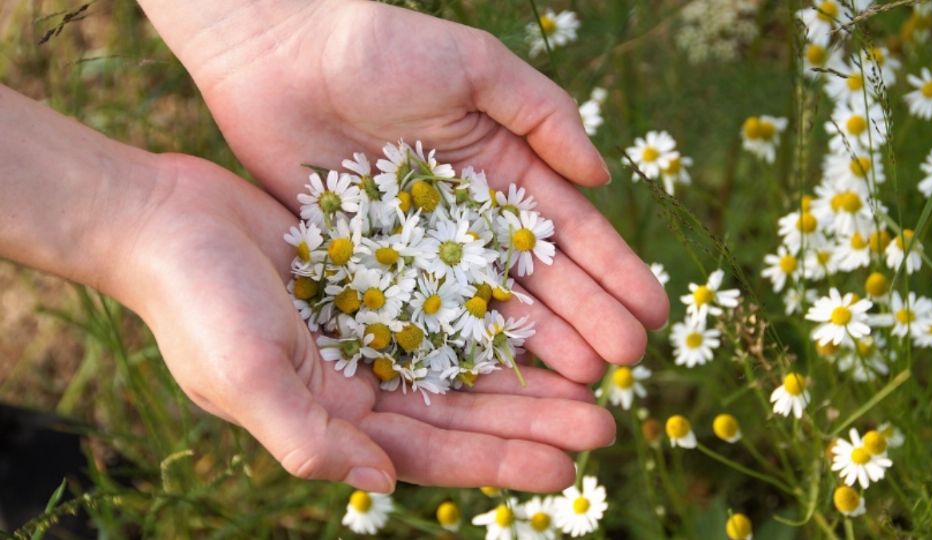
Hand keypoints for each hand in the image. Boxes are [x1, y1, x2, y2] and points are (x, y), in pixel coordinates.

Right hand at [125, 153, 615, 492]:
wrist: (163, 220)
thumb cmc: (195, 304)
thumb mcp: (245, 377)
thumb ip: (309, 439)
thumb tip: (380, 484)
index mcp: (333, 418)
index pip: (432, 452)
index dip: (499, 460)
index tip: (567, 465)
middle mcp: (359, 383)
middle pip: (463, 411)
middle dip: (532, 419)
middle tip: (606, 421)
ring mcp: (370, 330)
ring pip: (466, 360)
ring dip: (526, 372)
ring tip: (594, 377)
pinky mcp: (375, 279)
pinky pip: (448, 302)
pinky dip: (494, 313)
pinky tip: (540, 312)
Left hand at [138, 0, 669, 382]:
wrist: (277, 57)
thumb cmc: (378, 48)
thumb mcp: (474, 67)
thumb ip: (542, 114)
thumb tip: (603, 175)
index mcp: (503, 170)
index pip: (569, 230)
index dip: (613, 270)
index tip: (652, 308)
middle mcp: (469, 219)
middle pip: (538, 279)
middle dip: (586, 318)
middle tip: (625, 363)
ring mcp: (421, 250)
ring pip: (488, 307)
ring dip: (535, 344)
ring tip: (579, 383)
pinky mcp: (370, 268)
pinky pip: (420, 316)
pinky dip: (454, 348)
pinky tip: (492, 381)